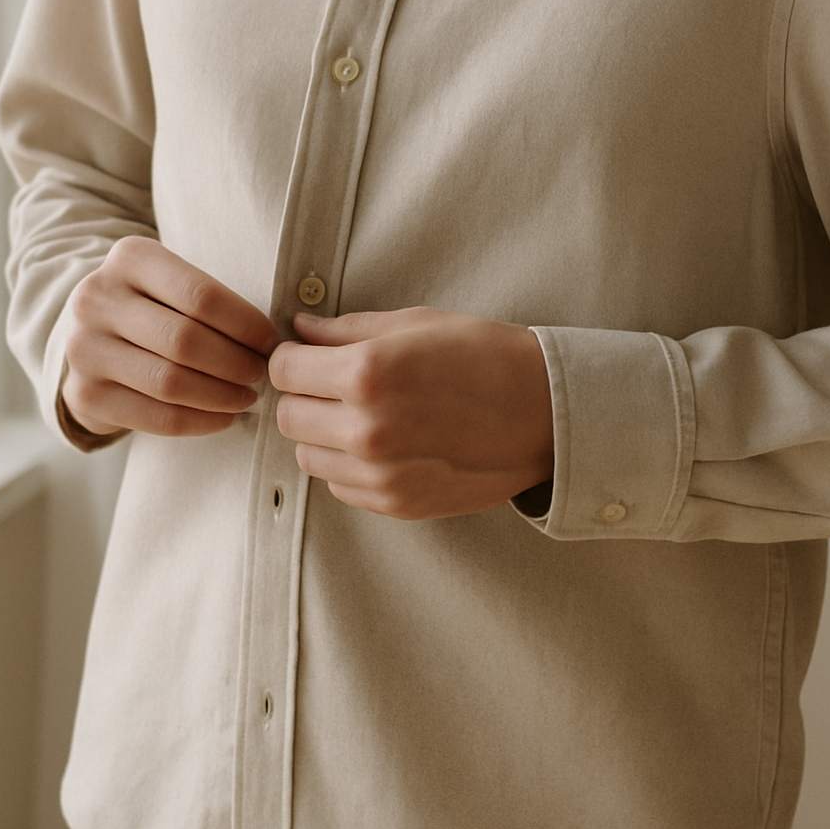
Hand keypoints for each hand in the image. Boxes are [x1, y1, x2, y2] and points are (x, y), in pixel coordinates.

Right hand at [61, 237, 278, 437]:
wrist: (87, 336)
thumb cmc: (151, 307)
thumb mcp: (169, 281)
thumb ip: (209, 298)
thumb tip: (271, 341)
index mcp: (130, 258)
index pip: (201, 295)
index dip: (246, 324)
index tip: (270, 342)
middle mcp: (97, 298)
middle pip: (185, 340)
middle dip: (236, 362)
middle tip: (261, 374)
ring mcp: (83, 348)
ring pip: (171, 382)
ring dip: (221, 396)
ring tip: (247, 397)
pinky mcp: (83, 395)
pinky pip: (155, 418)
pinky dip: (200, 422)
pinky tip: (223, 417)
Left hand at [269, 307, 553, 518]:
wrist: (545, 413)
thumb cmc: (485, 356)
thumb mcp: (415, 324)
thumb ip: (347, 330)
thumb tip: (301, 330)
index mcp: (367, 374)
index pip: (284, 371)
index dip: (292, 358)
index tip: (306, 355)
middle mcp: (366, 430)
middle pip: (287, 416)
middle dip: (303, 395)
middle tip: (332, 382)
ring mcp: (380, 474)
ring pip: (308, 455)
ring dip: (321, 433)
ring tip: (361, 414)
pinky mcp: (395, 504)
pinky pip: (340, 485)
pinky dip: (348, 464)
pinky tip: (383, 442)